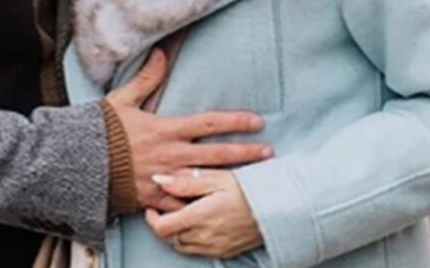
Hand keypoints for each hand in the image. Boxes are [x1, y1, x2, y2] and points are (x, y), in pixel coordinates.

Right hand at [104, 49, 271, 211]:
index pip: (210, 123)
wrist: (77, 162)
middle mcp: (171, 154)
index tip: (257, 121)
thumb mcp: (122, 100)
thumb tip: (160, 53)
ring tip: (254, 181)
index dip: (236, 122)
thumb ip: (146, 78)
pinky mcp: (155, 198)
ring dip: (232, 180)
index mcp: (167, 129)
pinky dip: (200, 205)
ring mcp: (165, 178)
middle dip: (246, 153)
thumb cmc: (100, 130)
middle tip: (268, 152)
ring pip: (207, 182)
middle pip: (218, 155)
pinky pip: (183, 204)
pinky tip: (218, 206)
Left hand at [145, 168, 262, 258]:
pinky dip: (189, 239)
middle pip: (169, 238)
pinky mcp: (224, 252)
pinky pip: (197, 250)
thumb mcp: (217, 178)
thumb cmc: (247, 189)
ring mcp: (214, 247)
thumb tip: (159, 180)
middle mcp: (204, 237)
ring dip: (175, 232)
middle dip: (162, 224)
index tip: (152, 205)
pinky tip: (195, 224)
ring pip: (181, 246)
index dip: (151, 217)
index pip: (162, 227)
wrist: (278, 209)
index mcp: (199, 217)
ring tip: (179, 214)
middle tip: (163, 207)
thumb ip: (186, 181)